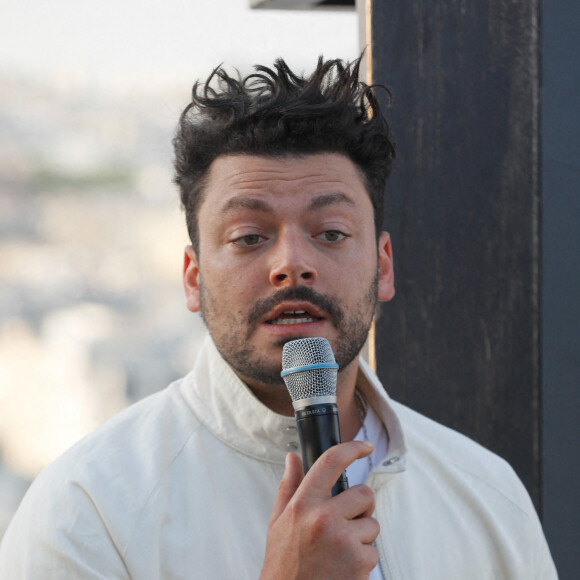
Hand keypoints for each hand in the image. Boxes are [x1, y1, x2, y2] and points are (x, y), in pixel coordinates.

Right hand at [260, 441, 378, 579]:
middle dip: (360, 507)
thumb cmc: (284, 564)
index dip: (352, 448)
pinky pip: (374, 551)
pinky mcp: (359, 562)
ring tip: (339, 551)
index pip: (330, 462)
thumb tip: (292, 458)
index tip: (364, 446)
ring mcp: (343, 540)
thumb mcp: (277, 522)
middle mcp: (323, 518)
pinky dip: (363, 560)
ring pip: (372, 524)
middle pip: (364, 493)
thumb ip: (288, 486)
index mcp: (302, 504)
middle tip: (345, 523)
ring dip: (362, 536)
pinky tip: (343, 568)